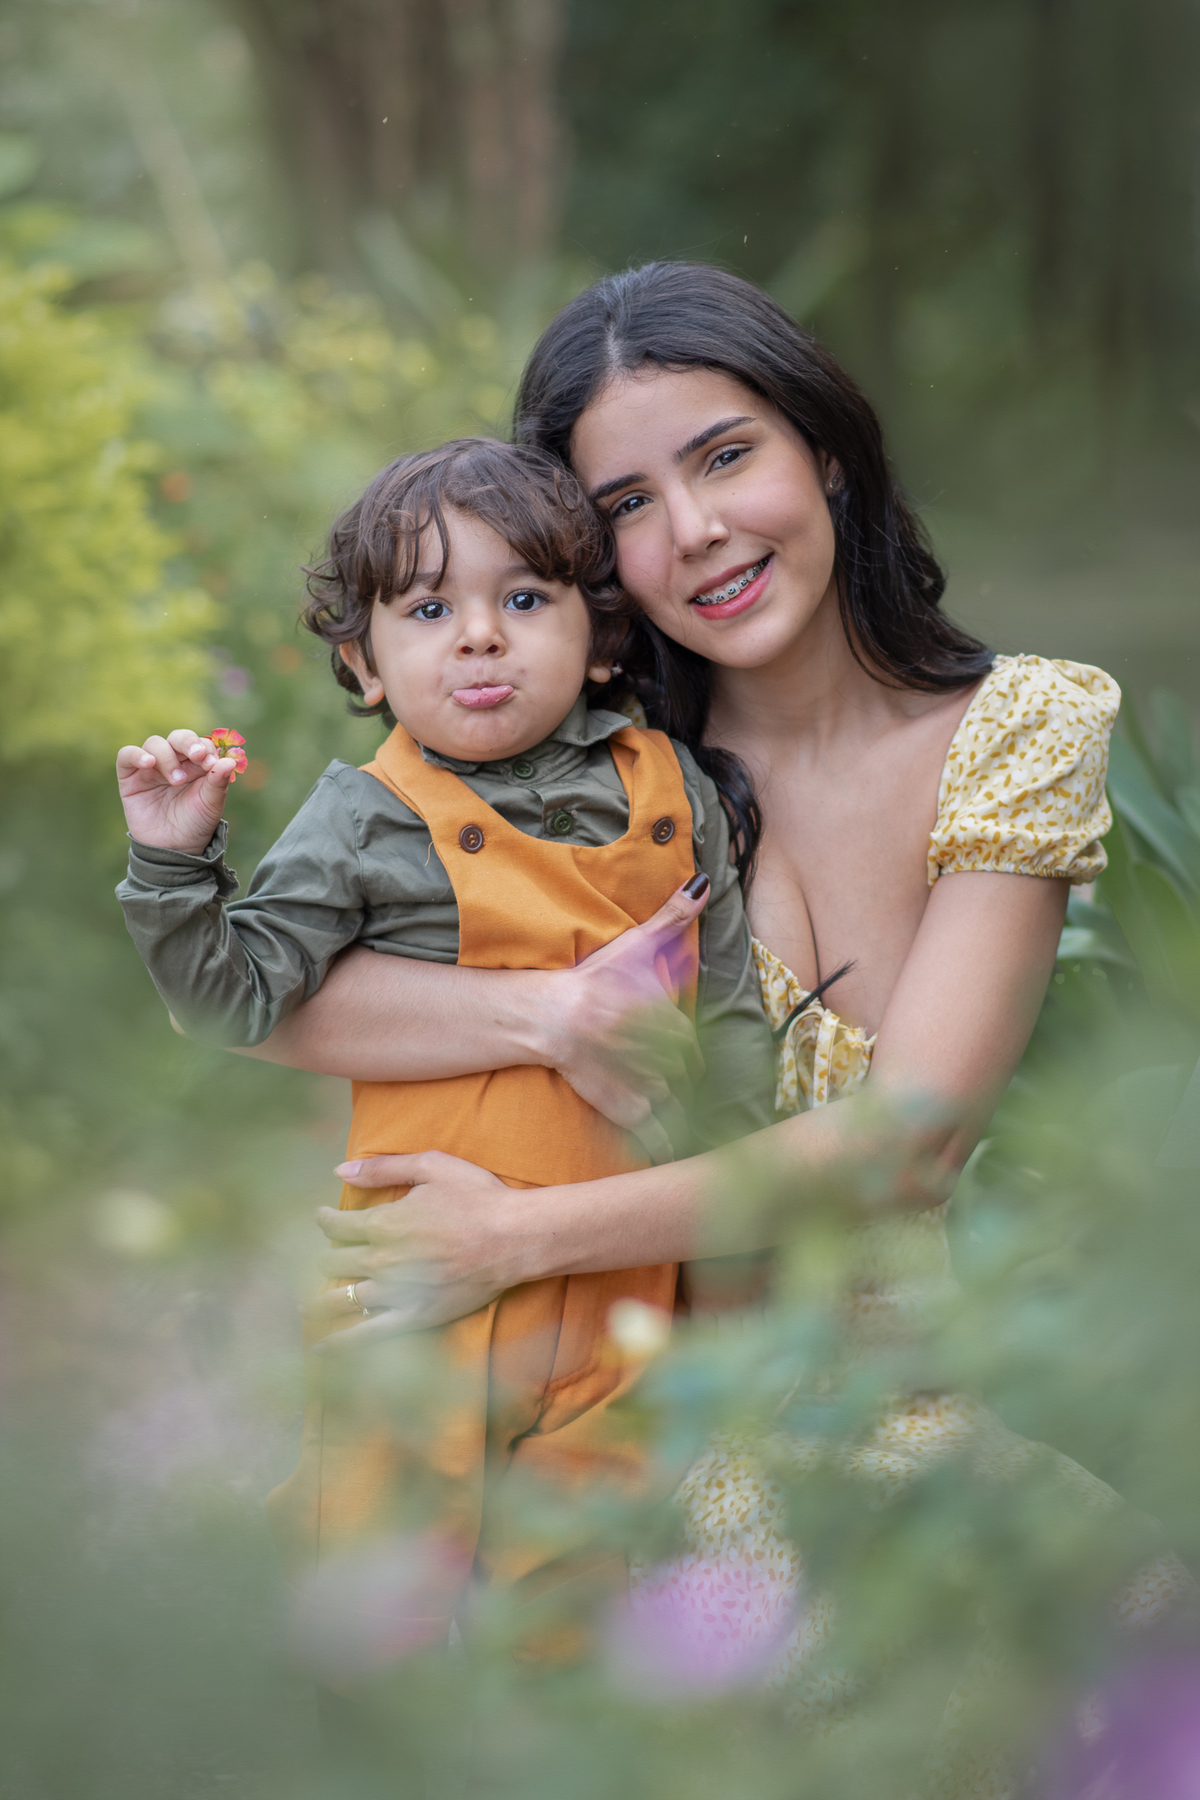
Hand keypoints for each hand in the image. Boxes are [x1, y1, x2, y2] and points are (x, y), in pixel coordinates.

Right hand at [116, 729, 237, 853]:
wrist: (173, 849)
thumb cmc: (195, 824)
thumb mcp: (211, 804)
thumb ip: (218, 782)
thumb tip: (230, 761)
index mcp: (196, 765)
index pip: (200, 744)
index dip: (206, 748)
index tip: (211, 763)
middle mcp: (174, 762)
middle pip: (178, 738)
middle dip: (188, 743)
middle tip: (197, 756)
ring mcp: (152, 768)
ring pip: (155, 743)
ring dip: (167, 756)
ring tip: (177, 780)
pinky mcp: (130, 776)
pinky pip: (127, 755)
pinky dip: (136, 754)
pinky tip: (148, 763)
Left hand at [305, 1151, 521, 1347]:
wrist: (516, 1238)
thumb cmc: (478, 1197)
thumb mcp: (432, 1166)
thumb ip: (383, 1169)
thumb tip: (340, 1169)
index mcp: (385, 1223)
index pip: (337, 1226)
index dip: (325, 1220)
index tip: (323, 1218)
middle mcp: (383, 1260)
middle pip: (335, 1262)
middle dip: (325, 1256)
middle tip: (325, 1256)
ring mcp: (398, 1293)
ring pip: (344, 1298)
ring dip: (320, 1300)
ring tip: (305, 1304)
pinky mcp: (415, 1317)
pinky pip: (368, 1335)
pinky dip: (340, 1343)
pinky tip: (319, 1348)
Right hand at [529, 877, 709, 1157]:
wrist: (545, 1015)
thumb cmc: (591, 976)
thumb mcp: (634, 944)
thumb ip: (672, 916)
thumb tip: (704, 883)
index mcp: (666, 1017)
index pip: (691, 1038)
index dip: (687, 1045)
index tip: (684, 1051)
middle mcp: (658, 1053)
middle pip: (687, 1072)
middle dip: (686, 1077)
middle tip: (682, 1080)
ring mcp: (641, 1083)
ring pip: (675, 1102)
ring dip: (679, 1108)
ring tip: (678, 1111)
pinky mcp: (622, 1107)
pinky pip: (654, 1131)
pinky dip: (665, 1143)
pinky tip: (674, 1151)